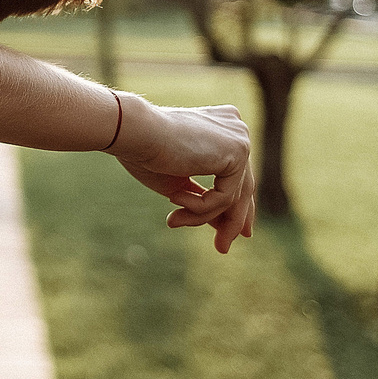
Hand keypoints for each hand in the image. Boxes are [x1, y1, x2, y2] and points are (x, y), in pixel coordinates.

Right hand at [106, 98, 254, 251]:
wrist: (134, 132)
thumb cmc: (146, 154)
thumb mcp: (181, 184)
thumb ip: (205, 200)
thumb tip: (228, 229)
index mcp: (222, 129)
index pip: (235, 175)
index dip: (236, 206)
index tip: (230, 233)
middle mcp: (237, 129)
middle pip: (242, 186)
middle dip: (231, 221)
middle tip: (221, 249)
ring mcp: (240, 138)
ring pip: (233, 196)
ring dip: (202, 216)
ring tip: (174, 222)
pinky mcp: (238, 151)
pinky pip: (226, 197)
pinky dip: (201, 207)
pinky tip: (175, 198)